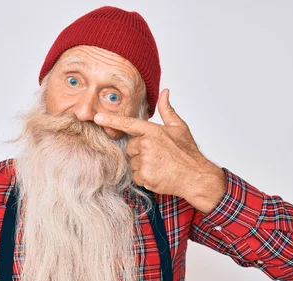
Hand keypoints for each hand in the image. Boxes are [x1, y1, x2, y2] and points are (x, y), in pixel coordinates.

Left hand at [94, 88, 219, 199]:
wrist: (196, 177)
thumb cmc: (188, 152)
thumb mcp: (179, 127)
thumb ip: (167, 110)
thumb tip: (165, 92)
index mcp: (153, 131)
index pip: (128, 124)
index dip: (111, 120)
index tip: (97, 117)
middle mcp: (146, 145)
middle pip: (131, 147)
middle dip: (140, 151)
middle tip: (158, 155)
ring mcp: (145, 162)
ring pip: (133, 162)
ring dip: (143, 165)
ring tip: (160, 165)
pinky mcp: (144, 177)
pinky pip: (136, 176)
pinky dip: (145, 177)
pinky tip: (158, 175)